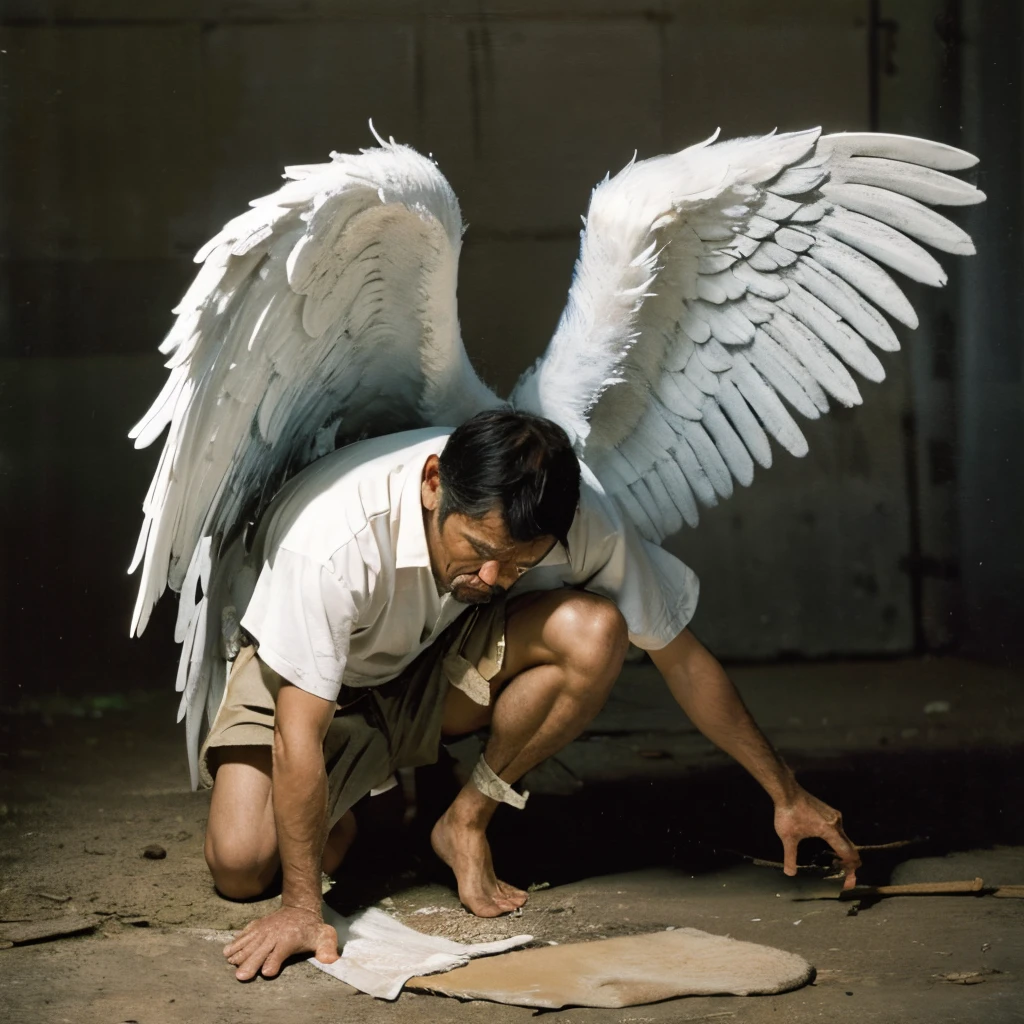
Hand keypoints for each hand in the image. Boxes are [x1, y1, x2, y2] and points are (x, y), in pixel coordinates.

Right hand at [223, 905, 338, 980]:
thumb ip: (326, 947)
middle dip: (251, 962)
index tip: (267, 971)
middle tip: (241, 975)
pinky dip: (236, 942)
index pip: (281, 952)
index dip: (274, 961)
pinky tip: (227, 951)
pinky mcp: (257, 926)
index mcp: (289, 939)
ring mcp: (264, 929)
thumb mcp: (323, 936)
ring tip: (230, 962)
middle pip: (261, 950)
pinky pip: (245, 933)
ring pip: (250, 942)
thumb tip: (331, 959)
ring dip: (239, 952)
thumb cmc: (311, 929)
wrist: (300, 907)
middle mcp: (275, 934)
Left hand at [773, 787, 860, 889]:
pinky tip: (829, 848)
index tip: (849, 880)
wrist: (787, 791)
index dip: (850, 869)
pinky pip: (839, 830)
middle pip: (849, 847)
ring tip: (837, 865)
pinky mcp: (829, 812)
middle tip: (845, 877)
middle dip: (849, 864)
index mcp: (830, 831)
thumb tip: (789, 873)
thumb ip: (790, 856)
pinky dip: (838, 842)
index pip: (847, 853)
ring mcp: (834, 816)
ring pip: (845, 838)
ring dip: (843, 852)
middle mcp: (837, 823)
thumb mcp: (788, 838)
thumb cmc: (788, 814)